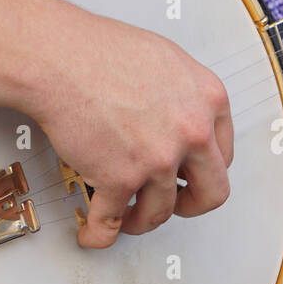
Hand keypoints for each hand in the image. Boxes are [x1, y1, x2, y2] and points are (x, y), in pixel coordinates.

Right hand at [27, 13, 234, 248]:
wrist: (58, 56)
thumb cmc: (99, 50)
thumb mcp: (166, 60)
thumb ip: (184, 95)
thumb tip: (182, 119)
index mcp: (209, 101)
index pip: (224, 154)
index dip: (205, 170)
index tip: (192, 177)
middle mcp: (192, 133)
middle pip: (211, 192)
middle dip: (191, 205)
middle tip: (175, 204)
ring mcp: (158, 160)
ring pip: (161, 212)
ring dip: (143, 219)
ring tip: (127, 215)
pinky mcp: (119, 179)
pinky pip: (112, 221)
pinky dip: (100, 233)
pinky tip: (94, 232)